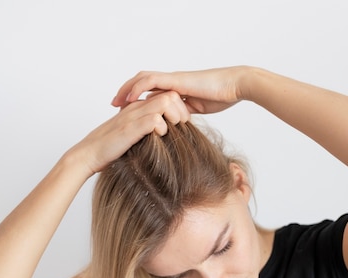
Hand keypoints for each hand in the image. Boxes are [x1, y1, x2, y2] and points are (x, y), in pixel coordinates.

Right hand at [72, 91, 189, 174]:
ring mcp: (132, 116)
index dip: (179, 107)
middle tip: (183, 125)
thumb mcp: (133, 135)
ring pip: (163, 102)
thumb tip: (166, 137)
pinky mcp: (129, 128)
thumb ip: (146, 130)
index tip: (183, 122)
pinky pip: (153, 119)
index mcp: (138, 108)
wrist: (88, 154)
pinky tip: (160, 135)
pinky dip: (161, 126)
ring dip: (174, 115)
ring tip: (174, 128)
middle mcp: (136, 108)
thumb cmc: (110, 148)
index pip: (166, 95)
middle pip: (169, 95)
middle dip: (181, 109)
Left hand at [111, 66, 251, 113]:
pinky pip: (152, 81)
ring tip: (115, 102)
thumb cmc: (222, 97)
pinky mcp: (176, 80)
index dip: (136, 100)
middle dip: (126, 93)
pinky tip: (130, 98)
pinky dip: (138, 89)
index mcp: (176, 90)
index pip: (150, 93)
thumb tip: (178, 128)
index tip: (124, 112)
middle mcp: (171, 83)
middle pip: (142, 83)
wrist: (234, 86)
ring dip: (127, 90)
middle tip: (113, 106)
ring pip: (142, 80)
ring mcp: (173, 80)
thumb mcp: (198, 110)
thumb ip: (186, 116)